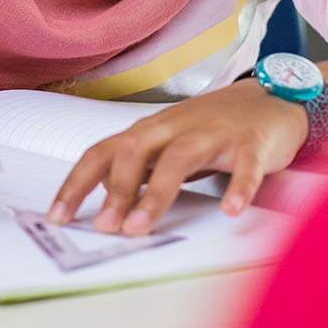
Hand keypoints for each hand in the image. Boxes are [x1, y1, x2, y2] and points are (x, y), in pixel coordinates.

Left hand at [49, 79, 308, 235]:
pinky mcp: (251, 144)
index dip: (77, 183)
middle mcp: (175, 127)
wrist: (271, 100)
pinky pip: (244, 166)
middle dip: (115, 189)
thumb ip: (139, 169)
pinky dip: (238, 187)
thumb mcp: (167, 143)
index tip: (57, 216)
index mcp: (149, 130)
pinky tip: (231, 210)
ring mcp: (213, 133)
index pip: (102, 152)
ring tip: (140, 227)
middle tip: (103, 227)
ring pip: (178, 159)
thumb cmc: (211, 127)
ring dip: (156, 194)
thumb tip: (101, 203)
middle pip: (134, 151)